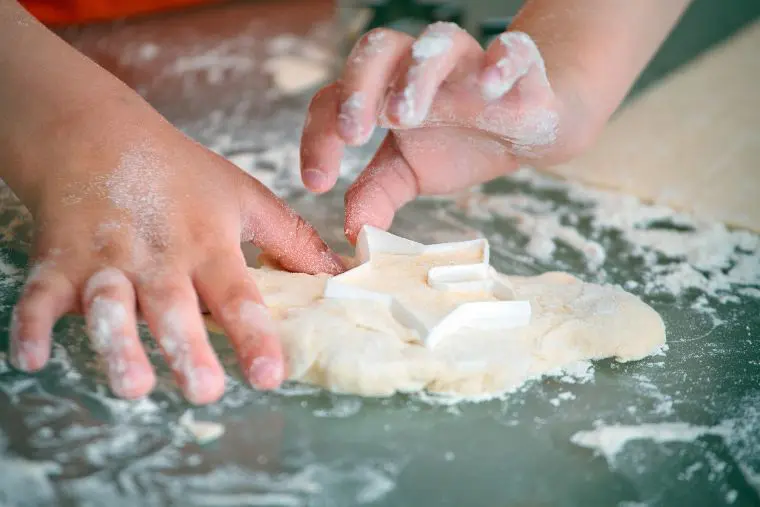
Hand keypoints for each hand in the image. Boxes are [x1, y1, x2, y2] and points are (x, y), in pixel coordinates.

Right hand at [8, 93, 342, 403]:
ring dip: (118, 345)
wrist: (98, 135)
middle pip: (174, 306)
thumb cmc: (181, 174)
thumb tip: (340, 275)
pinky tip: (31, 358)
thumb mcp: (244, 198)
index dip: (254, 334)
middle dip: (188, 349)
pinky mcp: (58, 260)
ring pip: (110, 306)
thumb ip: (290, 240)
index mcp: (208, 243)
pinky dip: (31, 325)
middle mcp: (159, 256)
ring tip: (133, 386)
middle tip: (205, 390)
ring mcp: (105, 259)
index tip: (270, 374)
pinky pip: (41, 295)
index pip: (237, 294)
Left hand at [301, 23, 589, 242]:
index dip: (319, 136)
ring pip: (436, 44)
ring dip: (416, 77)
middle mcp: (417, 68)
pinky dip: (502, 60)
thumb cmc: (458, 145)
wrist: (521, 133)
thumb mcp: (407, 174)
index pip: (335, 98)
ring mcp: (466, 62)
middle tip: (351, 135)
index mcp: (382, 91)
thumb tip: (354, 232)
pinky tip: (491, 85)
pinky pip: (512, 49)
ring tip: (404, 117)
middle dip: (358, 88)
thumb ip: (376, 195)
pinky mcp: (516, 65)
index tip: (318, 182)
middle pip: (377, 50)